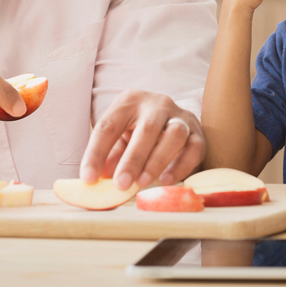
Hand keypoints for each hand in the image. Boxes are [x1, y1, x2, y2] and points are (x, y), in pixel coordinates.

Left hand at [80, 90, 204, 189]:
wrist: (169, 118)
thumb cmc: (136, 131)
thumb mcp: (118, 138)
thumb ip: (109, 157)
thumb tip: (95, 181)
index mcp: (129, 102)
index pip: (108, 126)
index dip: (96, 153)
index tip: (88, 178)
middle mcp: (156, 104)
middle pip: (146, 129)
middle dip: (133, 159)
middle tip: (121, 184)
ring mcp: (180, 116)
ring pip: (174, 135)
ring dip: (157, 161)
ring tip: (142, 183)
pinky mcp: (197, 132)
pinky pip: (193, 148)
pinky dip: (181, 166)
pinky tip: (166, 180)